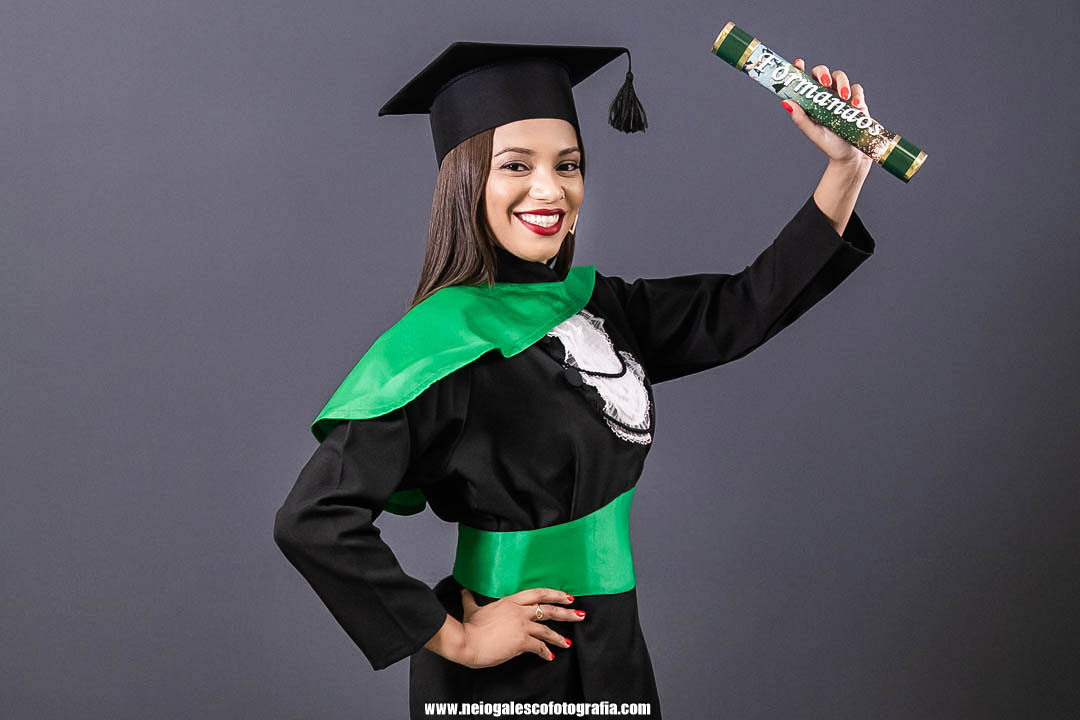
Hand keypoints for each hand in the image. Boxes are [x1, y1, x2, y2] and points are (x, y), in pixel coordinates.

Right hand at [457, 587, 582, 668]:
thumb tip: (464, 591)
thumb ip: (470, 599)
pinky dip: (545, 652)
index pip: (537, 594)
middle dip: (565, 612)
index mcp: (509, 601)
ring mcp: (521, 626)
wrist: (467, 641)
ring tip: (567, 642)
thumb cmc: (468, 627)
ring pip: (546, 630)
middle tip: (578, 614)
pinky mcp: (521, 641)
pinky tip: (549, 656)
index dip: (553, 594)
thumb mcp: (471, 609)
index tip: (565, 596)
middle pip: (548, 609)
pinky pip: (538, 647)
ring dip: (559, 637)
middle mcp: (518, 612)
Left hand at [782, 58, 872, 167]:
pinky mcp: (856, 100)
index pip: (803, 81)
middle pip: (822, 73)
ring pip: (840, 76)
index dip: (799, 70)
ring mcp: (840, 96)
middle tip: (824, 83)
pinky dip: (856, 93)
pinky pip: (856, 88)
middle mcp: (824, 96)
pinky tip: (855, 105)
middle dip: (823, 73)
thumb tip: (786, 102)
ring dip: (842, 83)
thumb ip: (800, 118)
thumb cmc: (829, 145)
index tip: (798, 63)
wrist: (851, 156)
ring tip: (843, 97)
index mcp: (811, 102)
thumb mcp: (813, 132)